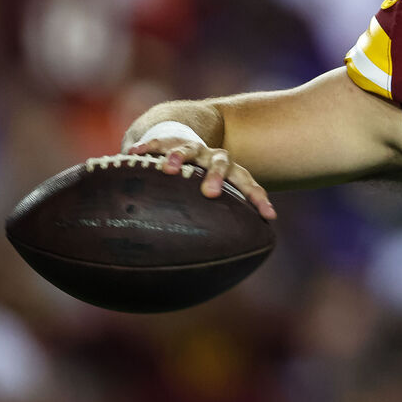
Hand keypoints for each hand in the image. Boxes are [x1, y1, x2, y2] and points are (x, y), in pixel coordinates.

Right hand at [127, 137, 276, 219]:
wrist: (184, 138)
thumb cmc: (200, 179)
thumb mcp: (212, 194)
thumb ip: (216, 218)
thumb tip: (222, 263)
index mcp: (230, 172)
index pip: (248, 184)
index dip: (258, 198)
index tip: (269, 216)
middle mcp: (213, 157)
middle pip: (221, 162)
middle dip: (216, 176)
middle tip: (210, 193)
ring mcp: (192, 147)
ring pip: (188, 148)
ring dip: (179, 156)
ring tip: (167, 167)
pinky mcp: (169, 141)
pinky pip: (157, 142)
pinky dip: (147, 148)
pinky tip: (132, 154)